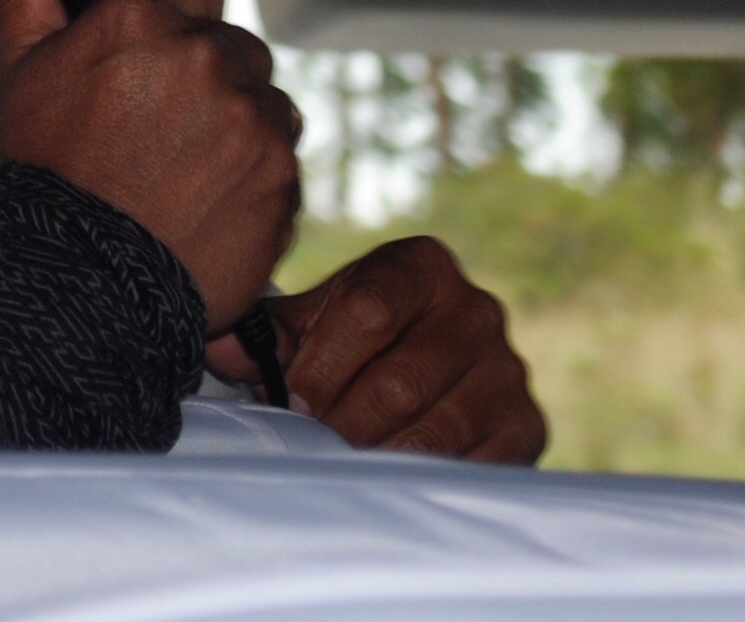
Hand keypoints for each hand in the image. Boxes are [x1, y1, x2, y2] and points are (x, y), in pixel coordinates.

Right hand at [0, 0, 301, 324]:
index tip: (155, 51)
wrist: (74, 283)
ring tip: (184, 169)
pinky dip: (257, 176)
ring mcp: (252, 119)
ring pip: (265, 99)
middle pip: (233, 42)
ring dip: (238, 122)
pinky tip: (209, 202)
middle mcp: (207, 57)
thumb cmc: (45, 173)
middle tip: (160, 125)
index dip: (175, 12)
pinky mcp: (283, 177)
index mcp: (144, 18)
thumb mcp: (22, 68)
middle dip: (208, 72)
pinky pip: (284, 158)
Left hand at [214, 235, 544, 462]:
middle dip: (344, 419)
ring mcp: (508, 370)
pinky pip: (471, 464)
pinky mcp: (526, 426)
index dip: (322, 363)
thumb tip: (218, 345)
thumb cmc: (356, 342)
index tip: (289, 400)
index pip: (370, 309)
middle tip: (310, 444)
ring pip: (435, 429)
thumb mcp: (317, 322)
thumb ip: (270, 333)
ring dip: (377, 455)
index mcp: (423, 266)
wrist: (426, 374)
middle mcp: (477, 310)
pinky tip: (389, 479)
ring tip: (341, 465)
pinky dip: (423, 479)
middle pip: (402, 378)